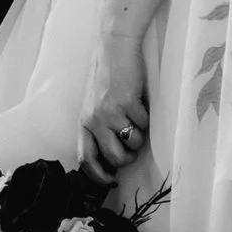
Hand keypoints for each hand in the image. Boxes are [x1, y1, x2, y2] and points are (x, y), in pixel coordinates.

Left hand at [78, 32, 148, 186]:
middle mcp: (95, 120)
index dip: (98, 176)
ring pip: (132, 144)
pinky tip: (139, 103)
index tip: (110, 182)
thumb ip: (98, 129)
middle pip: (115, 158)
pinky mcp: (128, 103)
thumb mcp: (94, 106)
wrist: (114, 48)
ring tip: (135, 120)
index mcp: (84, 123)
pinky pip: (144, 125)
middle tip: (131, 145)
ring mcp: (111, 113)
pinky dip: (146, 118)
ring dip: (139, 137)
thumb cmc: (107, 78)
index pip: (86, 159)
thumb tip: (111, 157)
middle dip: (128, 158)